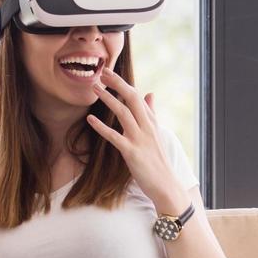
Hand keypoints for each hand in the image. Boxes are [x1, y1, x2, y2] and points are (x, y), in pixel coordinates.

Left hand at [86, 67, 186, 211]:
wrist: (166, 185)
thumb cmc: (158, 160)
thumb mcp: (157, 133)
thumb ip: (151, 113)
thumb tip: (150, 93)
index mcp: (151, 122)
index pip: (137, 96)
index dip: (122, 83)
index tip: (109, 72)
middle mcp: (147, 127)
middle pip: (132, 98)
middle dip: (117, 83)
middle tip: (102, 71)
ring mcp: (140, 139)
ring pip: (123, 113)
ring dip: (108, 99)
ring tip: (94, 88)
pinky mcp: (132, 153)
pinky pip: (114, 137)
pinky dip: (101, 127)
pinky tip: (90, 119)